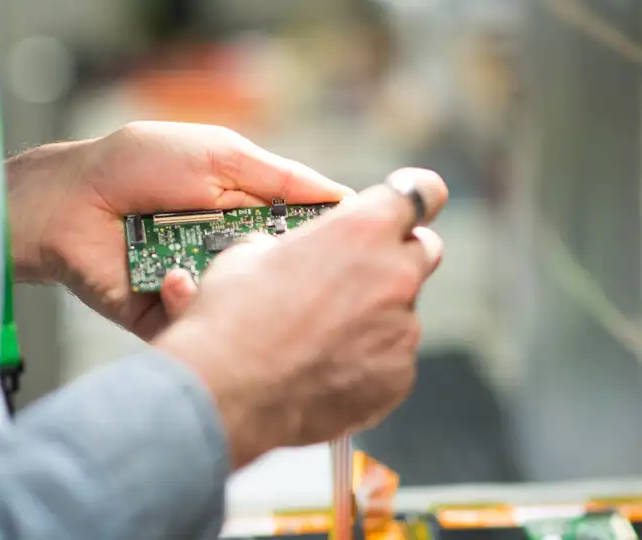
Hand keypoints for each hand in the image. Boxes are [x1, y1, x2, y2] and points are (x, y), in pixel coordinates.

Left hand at [6, 121, 353, 339]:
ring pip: (243, 311)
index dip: (328, 247)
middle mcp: (230, 257)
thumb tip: (345, 197)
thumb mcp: (220, 154)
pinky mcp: (171, 319)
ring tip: (213, 267)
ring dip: (240, 296)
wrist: (69, 201)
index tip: (359, 252)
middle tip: (300, 277)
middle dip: (290, 281)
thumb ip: (280, 178)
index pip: (301, 240)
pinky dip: (191, 304)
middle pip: (279, 281)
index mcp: (247, 216)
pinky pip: (199, 327)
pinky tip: (169, 275)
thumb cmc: (140, 165)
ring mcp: (201, 290)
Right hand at [153, 168, 447, 469]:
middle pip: (424, 251)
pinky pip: (392, 360)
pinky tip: (324, 369)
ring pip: (402, 311)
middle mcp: (395, 276)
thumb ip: (290, 245)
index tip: (405, 203)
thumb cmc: (231, 320)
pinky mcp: (397, 379)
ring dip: (373, 315)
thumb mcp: (247, 254)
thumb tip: (287, 253)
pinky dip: (366, 361)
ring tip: (320, 336)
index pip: (422, 192)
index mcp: (362, 230)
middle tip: (356, 273)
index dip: (415, 195)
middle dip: (396, 256)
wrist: (224, 393)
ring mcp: (402, 332)